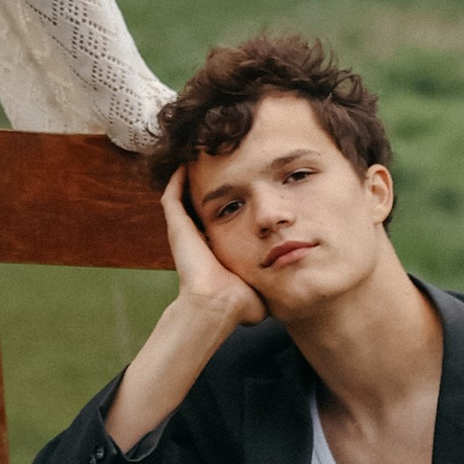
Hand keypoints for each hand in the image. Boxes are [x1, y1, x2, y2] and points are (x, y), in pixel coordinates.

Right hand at [162, 167, 265, 331]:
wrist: (217, 306)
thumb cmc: (241, 302)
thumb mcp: (261, 285)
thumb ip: (274, 280)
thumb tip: (291, 279)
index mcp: (216, 253)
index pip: (220, 224)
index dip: (228, 208)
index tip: (241, 190)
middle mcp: (197, 241)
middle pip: (199, 208)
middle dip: (207, 189)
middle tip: (221, 166)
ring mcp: (184, 233)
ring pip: (181, 199)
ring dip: (189, 180)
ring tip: (198, 157)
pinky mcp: (177, 228)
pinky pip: (172, 197)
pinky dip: (176, 179)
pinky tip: (186, 162)